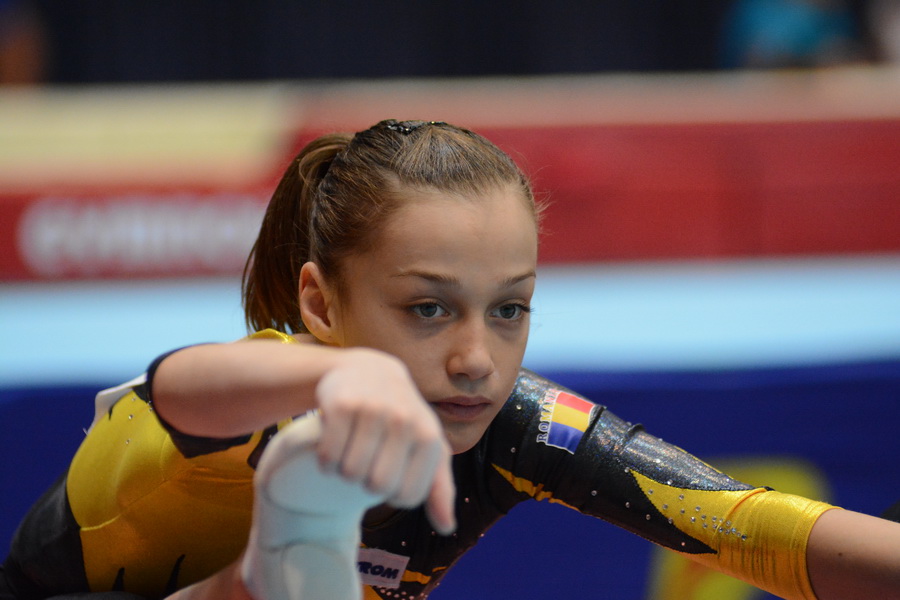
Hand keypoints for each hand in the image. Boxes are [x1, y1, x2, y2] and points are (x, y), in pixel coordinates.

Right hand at [314, 348, 456, 534]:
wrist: (369, 371)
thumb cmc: (402, 417)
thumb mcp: (428, 446)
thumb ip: (439, 488)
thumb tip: (446, 528)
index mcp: (429, 437)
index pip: (407, 497)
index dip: (394, 492)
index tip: (391, 470)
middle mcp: (403, 421)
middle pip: (376, 487)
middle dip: (367, 481)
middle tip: (368, 459)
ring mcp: (372, 410)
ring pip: (349, 473)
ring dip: (345, 469)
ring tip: (352, 448)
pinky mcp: (341, 404)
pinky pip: (327, 456)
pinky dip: (327, 459)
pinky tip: (335, 441)